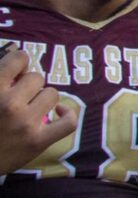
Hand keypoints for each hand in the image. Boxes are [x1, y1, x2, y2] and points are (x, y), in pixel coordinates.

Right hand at [0, 46, 80, 174]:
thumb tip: (17, 56)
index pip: (19, 58)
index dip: (19, 62)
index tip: (16, 72)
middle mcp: (9, 104)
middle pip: (36, 77)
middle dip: (28, 84)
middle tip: (19, 95)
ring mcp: (25, 123)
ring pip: (52, 94)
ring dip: (43, 98)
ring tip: (31, 106)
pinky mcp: (38, 141)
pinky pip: (68, 122)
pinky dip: (67, 114)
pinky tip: (57, 112)